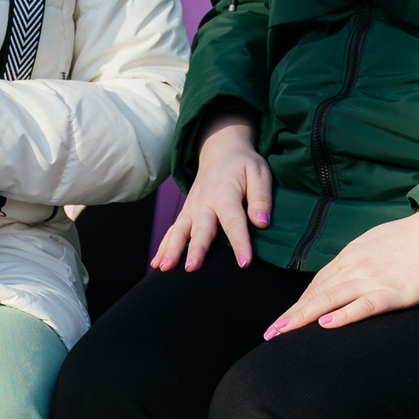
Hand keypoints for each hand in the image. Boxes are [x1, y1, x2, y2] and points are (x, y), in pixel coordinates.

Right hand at [153, 112, 272, 271]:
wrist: (220, 150)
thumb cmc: (243, 165)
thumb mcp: (259, 173)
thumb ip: (261, 197)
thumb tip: (262, 222)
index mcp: (225, 193)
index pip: (233, 220)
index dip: (239, 242)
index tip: (244, 262)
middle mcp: (204, 202)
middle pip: (200, 228)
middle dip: (196, 248)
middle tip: (191, 267)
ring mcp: (192, 208)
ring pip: (180, 230)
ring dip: (171, 249)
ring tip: (164, 268)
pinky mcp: (186, 212)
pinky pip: (173, 231)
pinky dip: (163, 246)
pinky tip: (156, 264)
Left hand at [265, 210, 418, 335]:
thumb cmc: (415, 237)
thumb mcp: (377, 243)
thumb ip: (359, 260)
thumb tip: (345, 276)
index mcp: (352, 255)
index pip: (318, 282)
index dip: (299, 302)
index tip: (284, 319)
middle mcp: (356, 266)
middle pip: (317, 292)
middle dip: (292, 314)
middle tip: (270, 332)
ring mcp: (374, 278)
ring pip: (331, 298)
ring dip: (304, 317)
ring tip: (283, 332)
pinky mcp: (394, 292)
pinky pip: (364, 304)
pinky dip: (344, 315)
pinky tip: (326, 324)